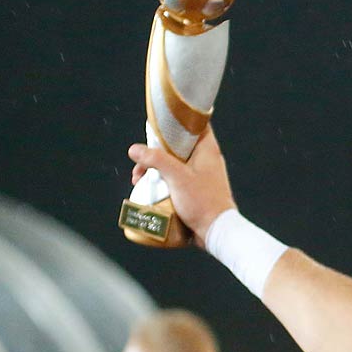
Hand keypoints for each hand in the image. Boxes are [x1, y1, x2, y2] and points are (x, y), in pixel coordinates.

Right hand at [127, 125, 235, 243]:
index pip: (195, 124)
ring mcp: (201, 175)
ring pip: (174, 163)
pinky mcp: (196, 190)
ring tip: (138, 178)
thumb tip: (135, 149)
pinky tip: (147, 189)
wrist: (217, 231)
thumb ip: (156, 160)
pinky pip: (176, 179)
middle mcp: (206, 159)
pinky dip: (162, 181)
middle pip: (177, 145)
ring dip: (155, 168)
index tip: (159, 124)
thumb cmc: (202, 201)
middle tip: (141, 160)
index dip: (177, 120)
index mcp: (207, 149)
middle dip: (156, 151)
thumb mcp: (176, 176)